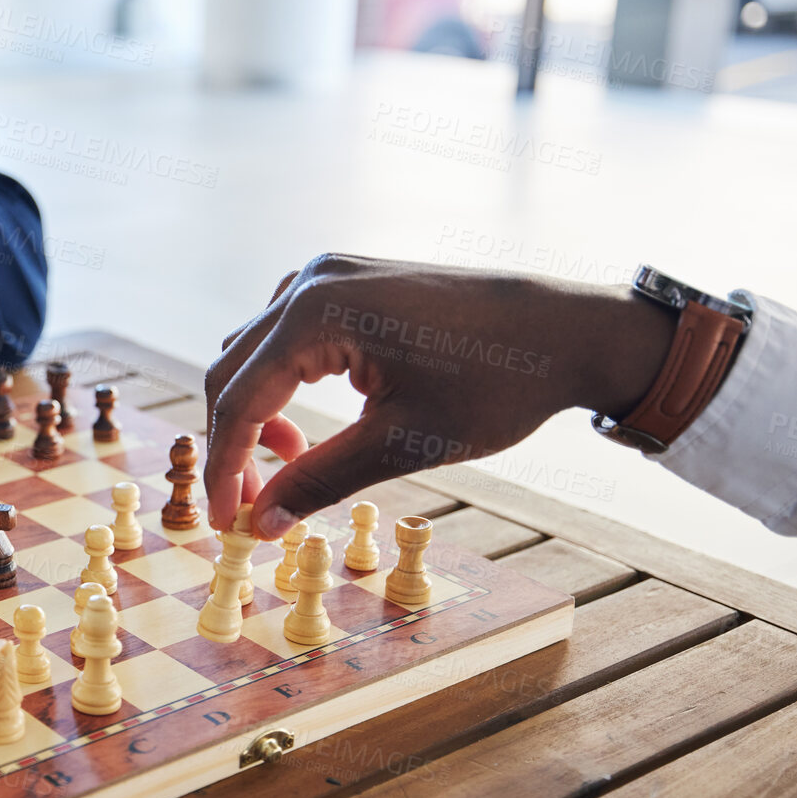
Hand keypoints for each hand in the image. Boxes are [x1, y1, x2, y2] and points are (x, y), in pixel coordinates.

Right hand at [203, 255, 676, 539]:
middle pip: (233, 371)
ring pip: (254, 353)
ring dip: (256, 413)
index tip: (226, 523)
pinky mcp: (348, 281)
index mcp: (318, 313)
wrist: (571, 330)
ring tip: (287, 466)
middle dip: (233, 444)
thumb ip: (319, 481)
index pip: (239, 399)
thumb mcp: (404, 443)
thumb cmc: (498, 383)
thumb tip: (260, 523)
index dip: (224, 468)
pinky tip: (309, 423)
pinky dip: (281, 384)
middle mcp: (312, 281)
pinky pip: (285, 336)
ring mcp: (329, 274)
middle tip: (247, 508)